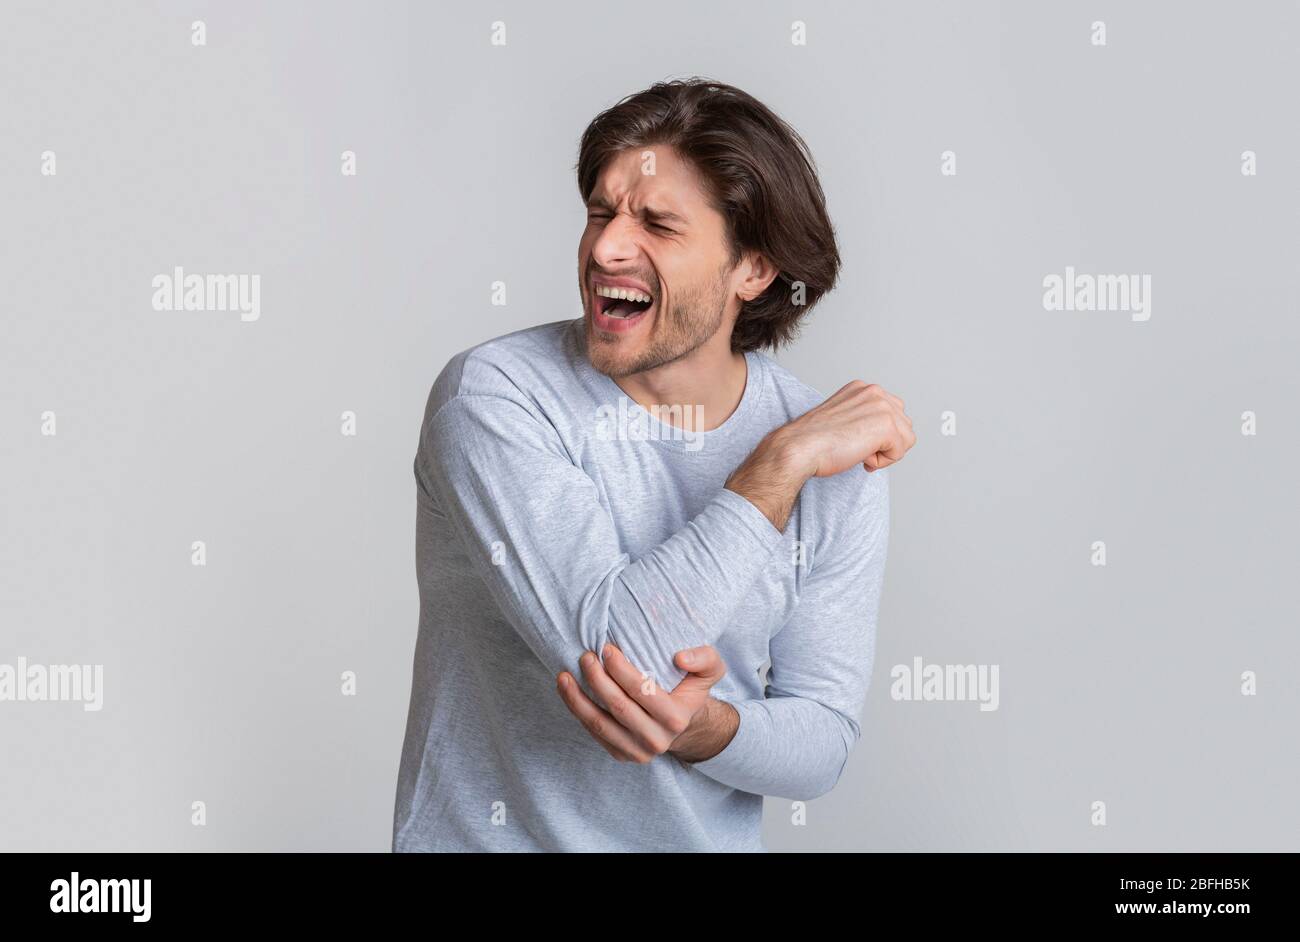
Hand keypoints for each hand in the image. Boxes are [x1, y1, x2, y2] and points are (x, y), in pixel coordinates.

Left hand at [556, 643, 726, 762]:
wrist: (684, 723)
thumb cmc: (691, 689)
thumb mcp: (711, 670)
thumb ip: (704, 658)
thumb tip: (680, 658)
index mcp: (676, 718)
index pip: (642, 691)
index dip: (620, 669)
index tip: (607, 649)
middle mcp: (657, 740)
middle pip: (618, 707)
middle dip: (597, 679)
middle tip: (585, 656)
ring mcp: (637, 752)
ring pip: (599, 724)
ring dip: (577, 698)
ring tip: (564, 676)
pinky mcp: (621, 754)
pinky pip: (594, 733)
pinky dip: (577, 711)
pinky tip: (568, 691)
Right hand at [777, 380, 914, 477]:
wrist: (799, 447)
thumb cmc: (812, 440)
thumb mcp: (842, 418)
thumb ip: (863, 418)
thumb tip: (880, 434)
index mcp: (862, 388)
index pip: (891, 413)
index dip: (877, 434)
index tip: (854, 439)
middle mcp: (875, 392)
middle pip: (903, 425)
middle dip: (885, 443)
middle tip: (857, 448)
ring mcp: (882, 407)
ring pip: (905, 439)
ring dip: (884, 452)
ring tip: (858, 452)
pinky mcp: (887, 426)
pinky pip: (899, 452)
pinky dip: (882, 462)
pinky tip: (860, 457)